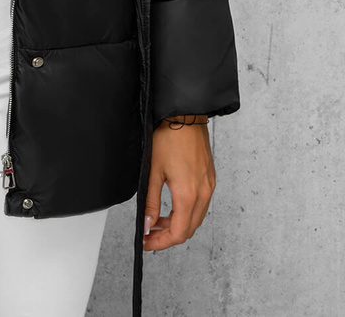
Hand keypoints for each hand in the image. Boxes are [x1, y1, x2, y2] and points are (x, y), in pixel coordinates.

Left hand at [143, 118, 215, 251]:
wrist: (186, 116)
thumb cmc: (169, 138)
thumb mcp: (153, 171)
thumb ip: (150, 202)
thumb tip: (147, 224)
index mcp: (188, 195)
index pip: (179, 233)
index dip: (162, 242)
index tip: (148, 243)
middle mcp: (203, 194)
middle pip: (189, 229)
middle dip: (168, 236)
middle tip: (150, 234)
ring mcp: (209, 187)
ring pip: (195, 219)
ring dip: (177, 224)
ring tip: (157, 221)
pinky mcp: (210, 179)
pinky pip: (200, 205)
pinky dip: (186, 212)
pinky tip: (172, 207)